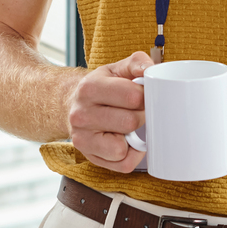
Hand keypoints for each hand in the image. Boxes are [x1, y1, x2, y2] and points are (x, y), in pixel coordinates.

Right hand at [68, 49, 150, 171]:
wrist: (74, 105)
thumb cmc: (102, 87)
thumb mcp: (116, 69)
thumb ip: (137, 63)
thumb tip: (152, 70)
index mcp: (90, 87)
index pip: (133, 96)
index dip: (146, 96)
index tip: (144, 95)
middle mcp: (81, 114)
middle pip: (130, 122)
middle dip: (141, 116)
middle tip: (137, 111)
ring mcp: (82, 138)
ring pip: (123, 148)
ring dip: (133, 139)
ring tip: (128, 127)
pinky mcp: (89, 156)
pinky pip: (122, 164)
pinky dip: (131, 155)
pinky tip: (126, 141)